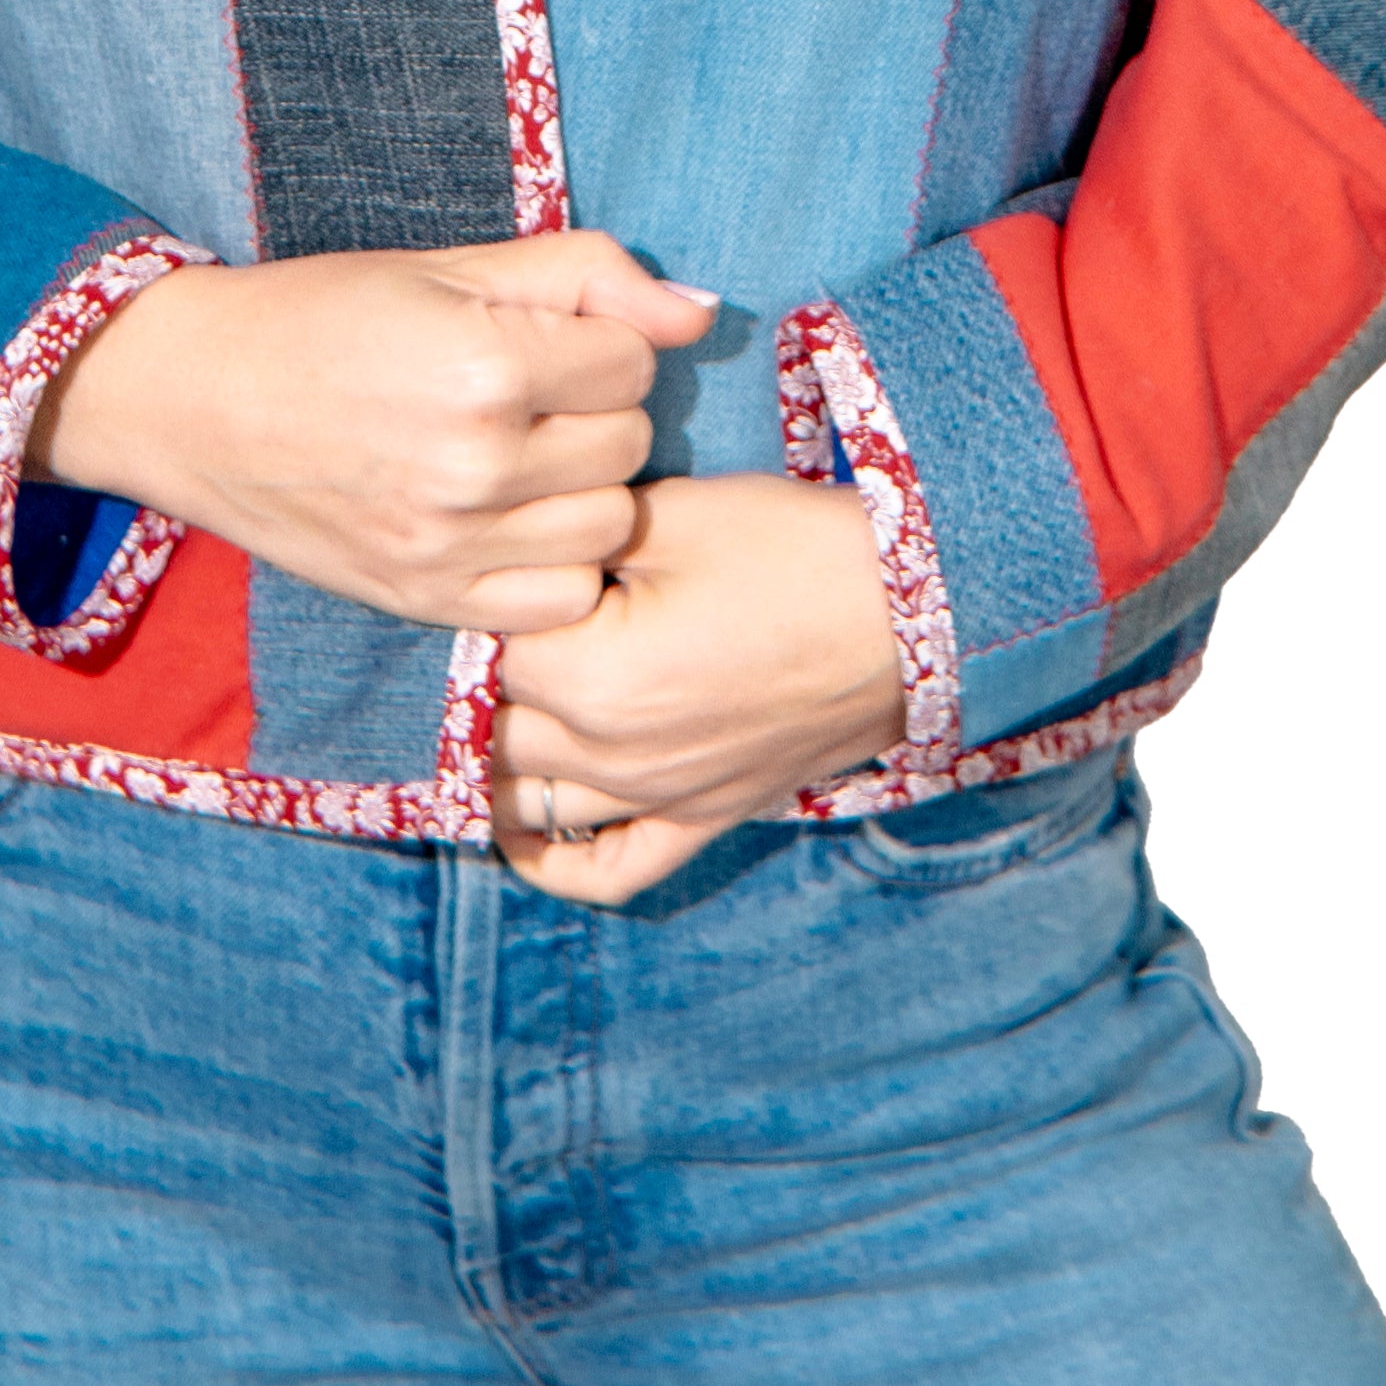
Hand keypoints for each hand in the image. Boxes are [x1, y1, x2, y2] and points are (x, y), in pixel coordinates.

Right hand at [29, 234, 713, 634]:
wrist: (192, 397)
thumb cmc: (321, 315)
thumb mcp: (450, 265)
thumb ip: (586, 275)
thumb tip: (702, 312)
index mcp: (483, 363)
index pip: (634, 363)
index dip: (598, 344)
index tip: (538, 342)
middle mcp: (472, 463)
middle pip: (629, 447)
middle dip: (594, 415)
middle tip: (525, 400)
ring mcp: (448, 544)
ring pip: (607, 529)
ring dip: (583, 492)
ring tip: (521, 462)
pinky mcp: (425, 601)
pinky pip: (556, 600)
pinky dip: (551, 566)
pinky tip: (507, 525)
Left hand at [492, 476, 908, 906]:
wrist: (908, 609)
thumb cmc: (790, 549)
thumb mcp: (669, 515)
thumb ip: (573, 540)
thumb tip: (514, 555)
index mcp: (589, 676)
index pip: (477, 646)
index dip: (477, 598)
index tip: (488, 565)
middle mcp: (610, 755)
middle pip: (489, 728)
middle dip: (477, 675)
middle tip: (491, 620)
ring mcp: (656, 799)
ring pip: (526, 802)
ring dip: (495, 757)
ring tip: (494, 700)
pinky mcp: (702, 818)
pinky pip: (609, 870)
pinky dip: (551, 862)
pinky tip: (520, 831)